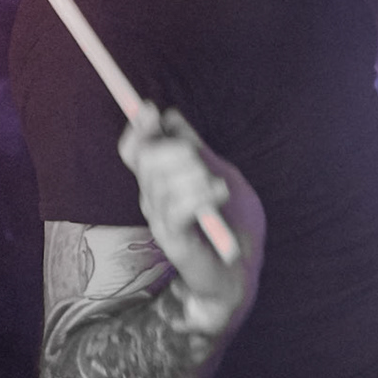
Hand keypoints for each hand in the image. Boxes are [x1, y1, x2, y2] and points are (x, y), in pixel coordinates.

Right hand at [117, 104, 264, 331]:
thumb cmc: (233, 221)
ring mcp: (160, 220)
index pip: (135, 150)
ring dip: (196, 176)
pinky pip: (176, 208)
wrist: (243, 268)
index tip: (150, 110)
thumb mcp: (219, 173)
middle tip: (202, 162)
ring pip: (163, 180)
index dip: (138, 129)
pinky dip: (199, 195)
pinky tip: (218, 196)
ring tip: (219, 189)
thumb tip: (169, 116)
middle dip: (177, 150)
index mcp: (162, 181)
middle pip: (147, 158)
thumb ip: (195, 148)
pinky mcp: (173, 242)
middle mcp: (153, 199)